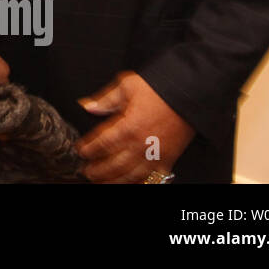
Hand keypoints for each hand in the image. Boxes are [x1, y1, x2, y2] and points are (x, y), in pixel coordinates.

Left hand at [76, 71, 194, 182]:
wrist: (188, 95)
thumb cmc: (159, 88)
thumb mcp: (128, 85)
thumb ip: (106, 99)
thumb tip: (88, 106)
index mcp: (129, 126)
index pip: (103, 142)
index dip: (89, 149)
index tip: (80, 151)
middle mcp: (141, 144)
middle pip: (114, 164)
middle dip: (98, 170)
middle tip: (87, 172)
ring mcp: (155, 154)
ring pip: (131, 175)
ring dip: (114, 181)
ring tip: (102, 182)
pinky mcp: (168, 158)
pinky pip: (151, 177)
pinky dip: (139, 183)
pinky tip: (130, 183)